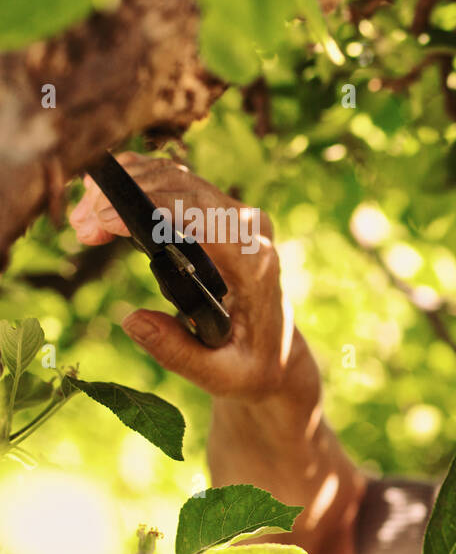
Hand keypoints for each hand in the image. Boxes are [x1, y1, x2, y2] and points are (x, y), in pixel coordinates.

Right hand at [68, 152, 312, 403]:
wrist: (276, 350)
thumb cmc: (250, 363)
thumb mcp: (220, 374)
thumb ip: (177, 352)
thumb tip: (132, 320)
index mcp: (256, 264)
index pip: (205, 218)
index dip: (152, 209)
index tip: (103, 222)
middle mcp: (251, 230)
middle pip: (183, 189)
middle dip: (125, 199)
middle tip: (82, 227)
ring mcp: (238, 215)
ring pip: (175, 179)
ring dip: (124, 190)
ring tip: (85, 224)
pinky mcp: (221, 210)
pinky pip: (175, 182)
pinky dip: (136, 185)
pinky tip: (105, 207)